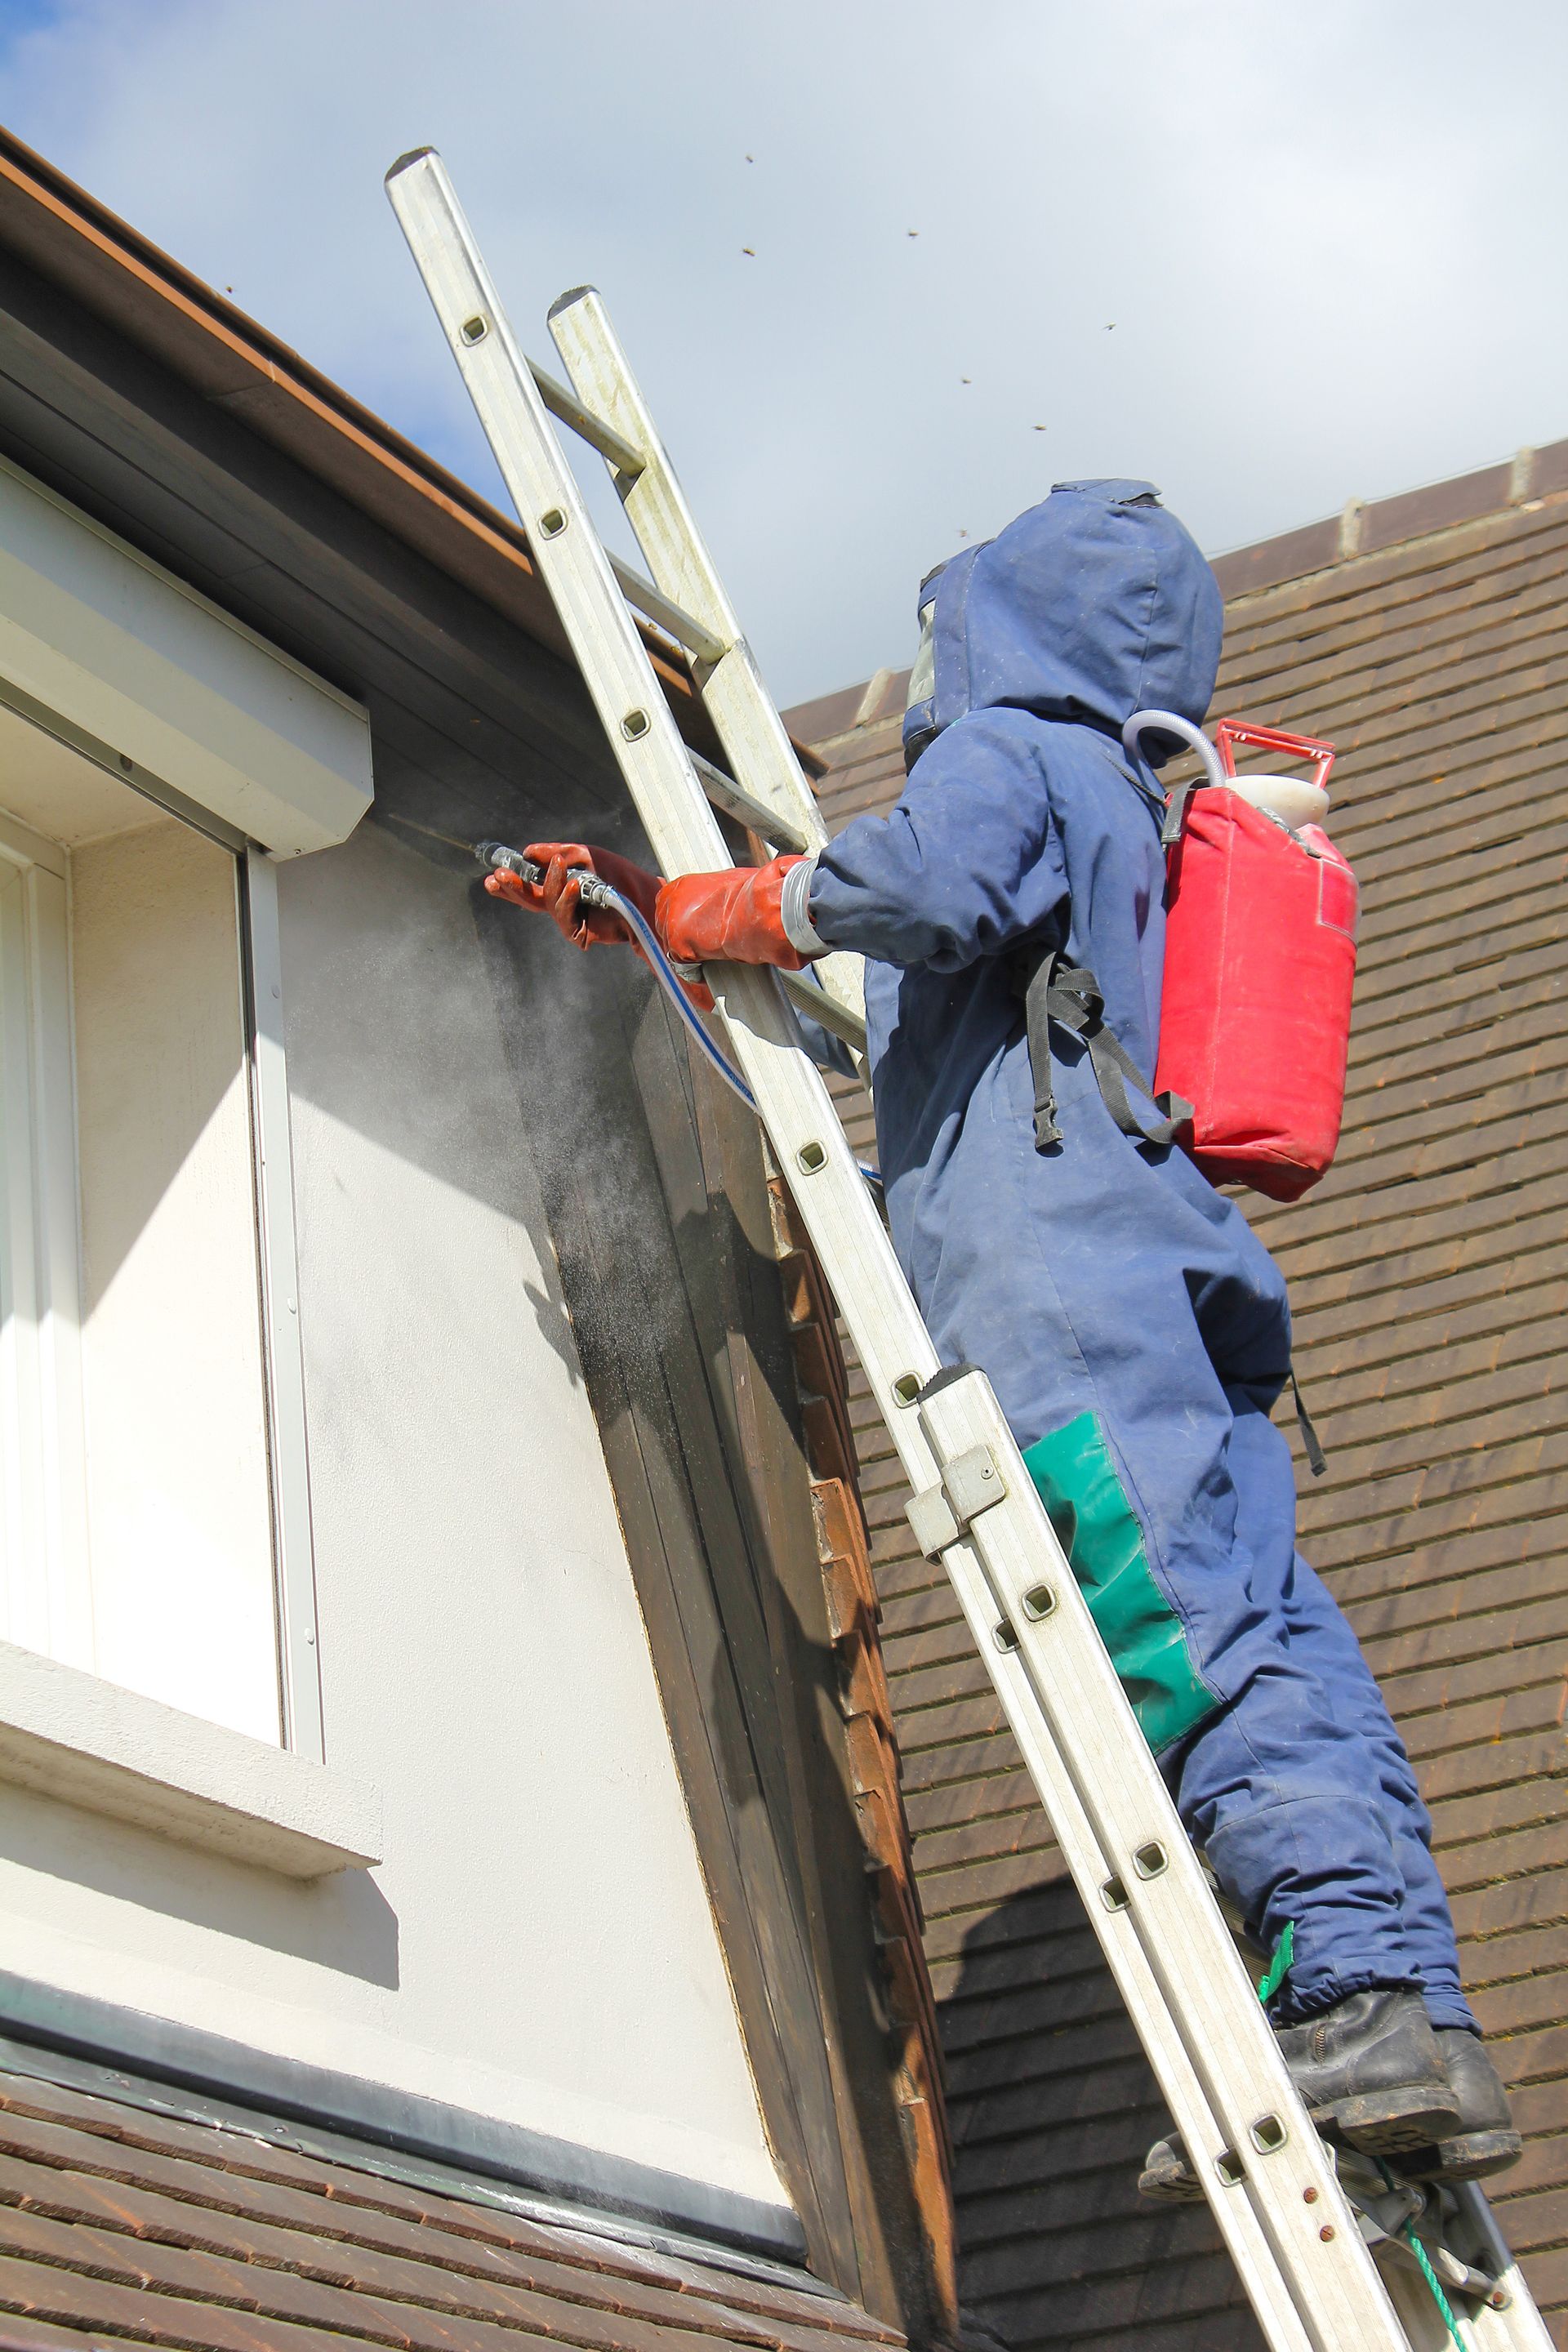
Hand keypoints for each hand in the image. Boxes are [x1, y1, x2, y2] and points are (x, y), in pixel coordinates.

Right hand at [484, 842, 660, 948]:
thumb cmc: (617, 875)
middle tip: (498, 877)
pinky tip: (574, 886)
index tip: (492, 876)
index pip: (529, 886)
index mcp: (560, 888)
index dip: (510, 884)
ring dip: (550, 883)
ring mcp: (569, 920)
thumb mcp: (584, 855)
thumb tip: (529, 852)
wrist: (643, 895)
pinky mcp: (578, 933)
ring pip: (546, 904)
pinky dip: (567, 899)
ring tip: (560, 864)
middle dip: (513, 888)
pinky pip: (564, 916)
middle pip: (529, 900)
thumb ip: (557, 852)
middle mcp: (561, 905)